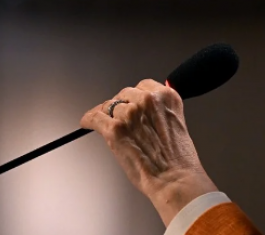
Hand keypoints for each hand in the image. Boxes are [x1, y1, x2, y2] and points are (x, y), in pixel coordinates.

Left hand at [81, 79, 217, 226]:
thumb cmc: (177, 158)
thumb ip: (160, 112)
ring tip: (107, 125)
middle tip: (120, 119)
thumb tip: (142, 111)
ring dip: (107, 115)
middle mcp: (149, 101)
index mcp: (167, 97)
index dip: (134, 97)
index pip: (143, 86)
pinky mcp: (115, 129)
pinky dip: (89, 121)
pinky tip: (87, 123)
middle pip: (124, 94)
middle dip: (121, 106)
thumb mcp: (175, 124)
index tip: (130, 103)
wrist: (174, 177)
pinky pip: (94, 118)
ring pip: (109, 106)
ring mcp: (130, 114)